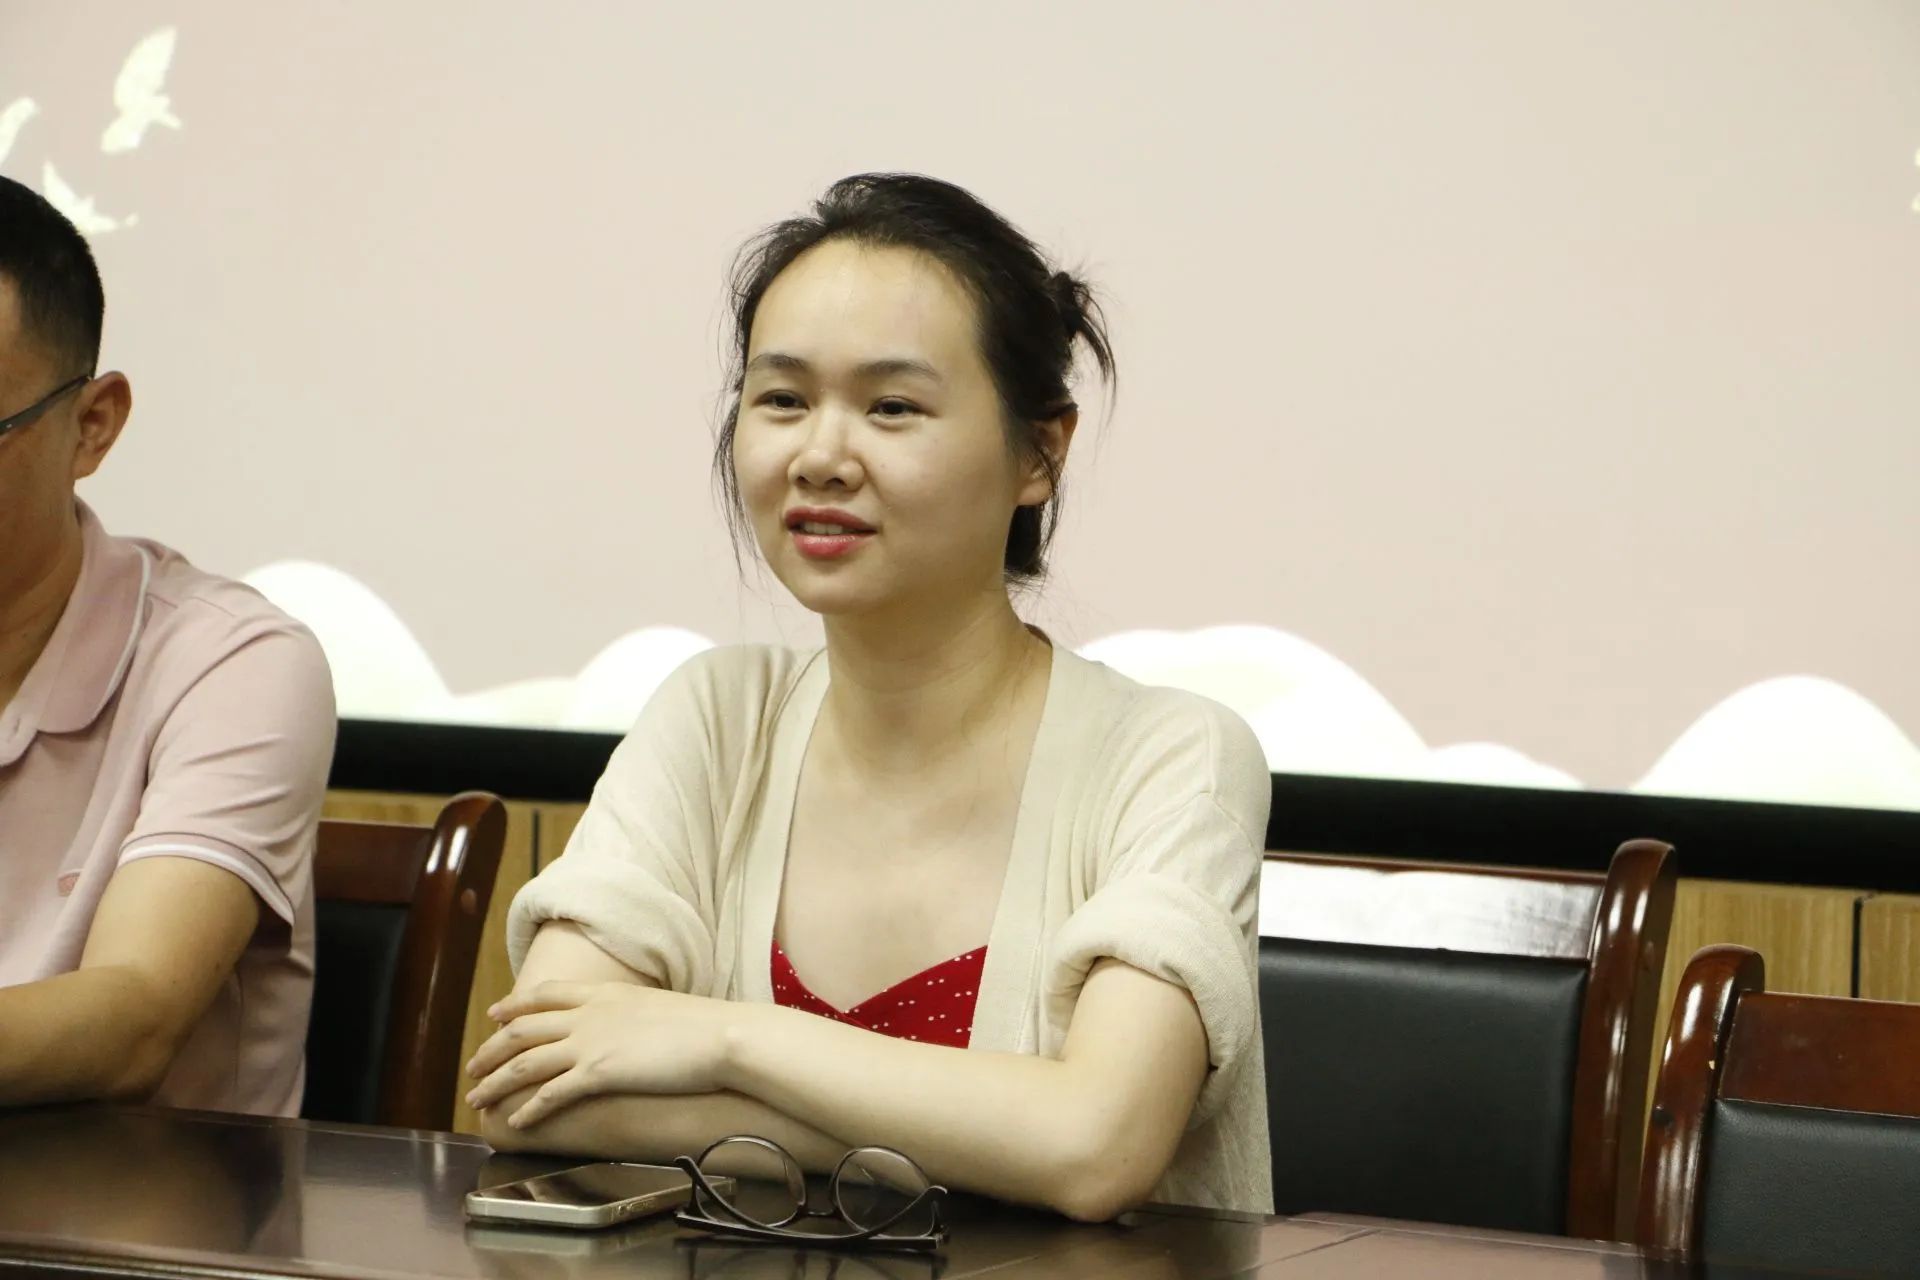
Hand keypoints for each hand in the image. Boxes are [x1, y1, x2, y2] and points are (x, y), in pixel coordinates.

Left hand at [463, 981, 744, 1127]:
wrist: (721, 1035)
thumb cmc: (702, 1026)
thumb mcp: (658, 1005)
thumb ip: (632, 1013)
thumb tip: (629, 1025)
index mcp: (604, 993)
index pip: (546, 995)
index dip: (515, 1006)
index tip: (496, 1014)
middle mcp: (589, 1014)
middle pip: (523, 1029)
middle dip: (491, 1050)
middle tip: (472, 1067)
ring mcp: (591, 1042)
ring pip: (525, 1062)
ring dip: (495, 1082)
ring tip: (477, 1100)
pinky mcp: (599, 1072)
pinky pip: (551, 1093)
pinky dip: (528, 1109)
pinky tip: (517, 1122)